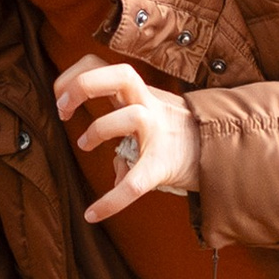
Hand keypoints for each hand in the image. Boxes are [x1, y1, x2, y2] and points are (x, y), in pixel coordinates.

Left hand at [56, 53, 202, 224]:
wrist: (218, 153)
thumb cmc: (175, 133)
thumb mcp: (147, 114)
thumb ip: (119, 119)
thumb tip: (96, 147)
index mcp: (138, 94)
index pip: (103, 65)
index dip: (75, 76)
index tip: (60, 98)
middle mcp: (149, 105)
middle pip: (119, 73)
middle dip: (84, 85)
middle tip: (63, 109)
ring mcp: (159, 132)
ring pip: (130, 117)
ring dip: (98, 130)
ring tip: (84, 145)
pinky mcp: (163, 165)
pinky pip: (135, 182)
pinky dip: (111, 201)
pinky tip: (94, 214)